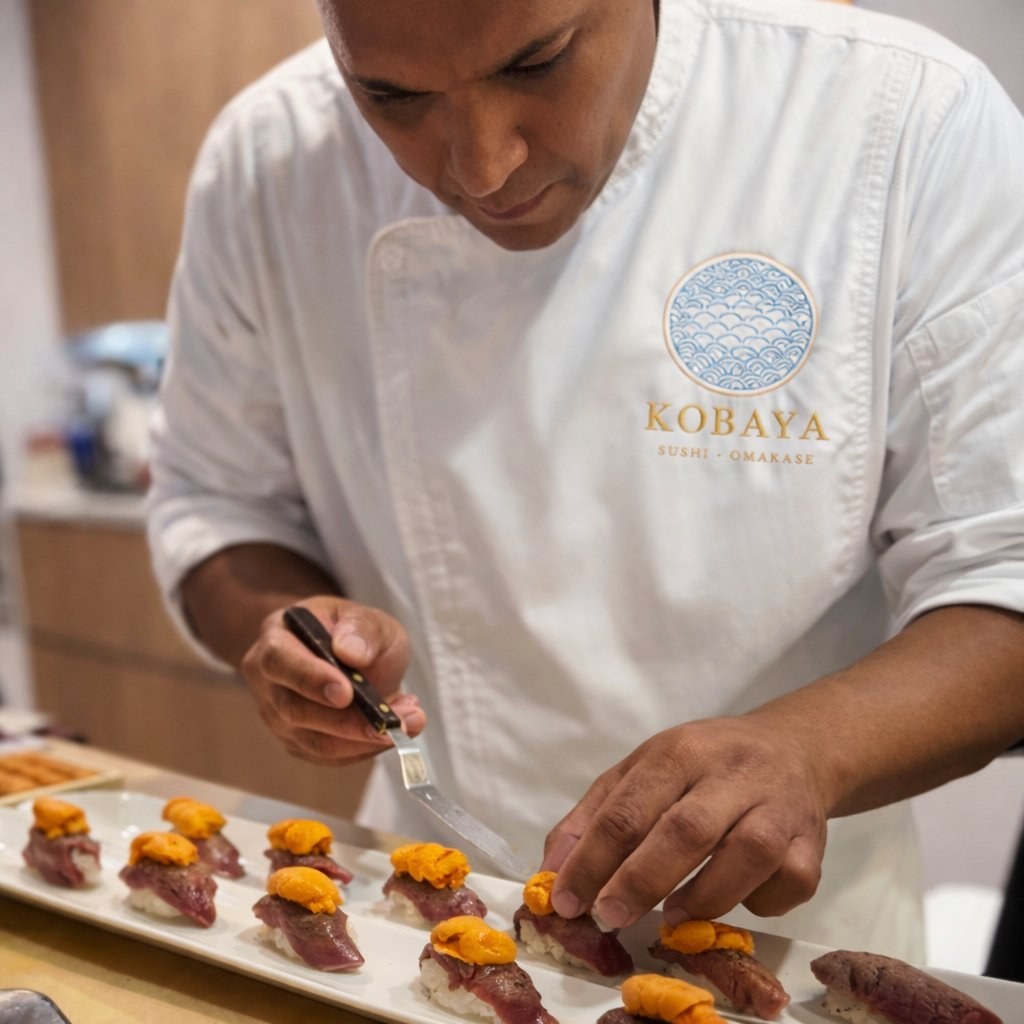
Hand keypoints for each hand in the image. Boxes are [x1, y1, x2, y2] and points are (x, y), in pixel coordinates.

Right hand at [239, 595, 424, 765]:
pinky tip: (393, 731)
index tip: (347, 693)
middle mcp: (268, 680)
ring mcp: (278, 716)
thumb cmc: (354, 632)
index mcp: (276, 636)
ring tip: (410, 722)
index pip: (279, 661)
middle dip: (348, 721)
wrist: (353, 655)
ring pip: (314, 742)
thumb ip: (361, 628)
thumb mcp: (368, 617)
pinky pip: (329, 756)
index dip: (310, 679)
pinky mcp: (297, 742)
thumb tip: (351, 652)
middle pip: (294, 710)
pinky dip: (365, 748)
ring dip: (365, 739)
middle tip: (395, 720)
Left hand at [541, 715, 828, 929]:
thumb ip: (594, 817)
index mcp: (679, 751)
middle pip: (686, 829)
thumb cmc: (701, 765)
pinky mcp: (813, 843)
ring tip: (670, 920)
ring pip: (748, 854)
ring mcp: (779, 806)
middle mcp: (732, 772)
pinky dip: (759, 902)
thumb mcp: (642, 770)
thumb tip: (552, 872)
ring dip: (704, 896)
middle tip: (609, 916)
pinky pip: (789, 881)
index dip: (593, 858)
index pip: (629, 807)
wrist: (791, 747)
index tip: (566, 900)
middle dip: (641, 880)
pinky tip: (732, 904)